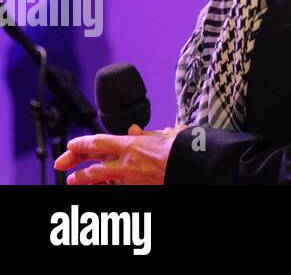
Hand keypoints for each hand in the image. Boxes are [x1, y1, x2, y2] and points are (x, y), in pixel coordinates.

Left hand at [54, 124, 184, 184]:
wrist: (197, 166)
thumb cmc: (185, 148)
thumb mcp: (167, 133)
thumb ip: (147, 134)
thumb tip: (135, 130)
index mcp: (133, 145)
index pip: (98, 143)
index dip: (81, 144)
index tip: (71, 144)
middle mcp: (127, 164)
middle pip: (92, 166)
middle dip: (75, 165)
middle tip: (63, 164)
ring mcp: (130, 180)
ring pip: (99, 181)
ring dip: (85, 180)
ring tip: (74, 180)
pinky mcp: (137, 190)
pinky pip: (114, 189)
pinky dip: (104, 187)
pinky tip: (98, 187)